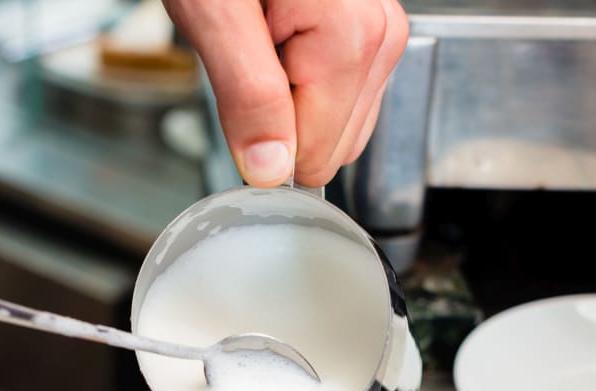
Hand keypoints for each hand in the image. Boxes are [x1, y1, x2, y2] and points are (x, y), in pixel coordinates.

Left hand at [163, 0, 407, 187]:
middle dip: (278, 114)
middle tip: (250, 53)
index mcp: (353, 39)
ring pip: (338, 126)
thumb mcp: (214, 15)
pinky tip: (278, 37)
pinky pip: (339, 98)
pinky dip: (299, 81)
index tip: (241, 85)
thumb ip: (247, 97)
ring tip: (261, 37)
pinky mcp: (368, 35)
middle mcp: (381, 37)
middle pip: (332, 145)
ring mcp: (380, 35)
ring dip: (287, 97)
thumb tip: (270, 169)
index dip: (263, 135)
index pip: (316, 155)